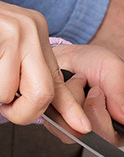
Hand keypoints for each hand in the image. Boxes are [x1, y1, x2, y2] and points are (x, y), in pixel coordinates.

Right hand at [0, 2, 91, 130]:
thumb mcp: (9, 48)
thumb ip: (26, 72)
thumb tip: (41, 105)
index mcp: (37, 34)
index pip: (59, 79)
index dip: (70, 108)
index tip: (82, 126)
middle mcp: (32, 30)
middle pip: (43, 92)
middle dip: (24, 112)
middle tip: (7, 107)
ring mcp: (16, 31)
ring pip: (10, 92)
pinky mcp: (1, 34)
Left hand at [51, 43, 123, 156]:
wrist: (66, 58)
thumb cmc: (95, 62)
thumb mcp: (116, 69)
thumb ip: (122, 94)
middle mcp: (112, 126)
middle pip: (109, 137)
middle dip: (98, 109)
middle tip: (96, 89)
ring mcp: (88, 130)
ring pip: (84, 133)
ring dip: (78, 102)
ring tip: (82, 87)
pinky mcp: (66, 130)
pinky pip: (63, 128)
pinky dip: (63, 106)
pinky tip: (68, 95)